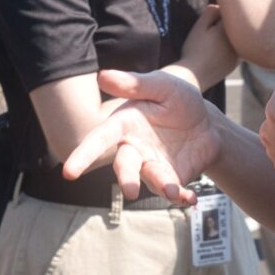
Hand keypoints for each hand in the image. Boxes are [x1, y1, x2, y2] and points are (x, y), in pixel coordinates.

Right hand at [61, 68, 219, 203]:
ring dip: (162, 186)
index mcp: (124, 125)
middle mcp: (133, 150)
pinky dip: (181, 197)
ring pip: (150, 180)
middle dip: (126, 179)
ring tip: (175, 192)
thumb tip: (102, 76)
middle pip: (124, 166)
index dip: (83, 155)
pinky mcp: (170, 180)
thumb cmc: (178, 99)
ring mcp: (151, 167)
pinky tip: (191, 198)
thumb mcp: (162, 86)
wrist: (206, 122)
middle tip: (131, 191)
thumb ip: (135, 84)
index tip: (68, 173)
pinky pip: (173, 192)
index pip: (99, 140)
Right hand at [181, 5, 235, 86]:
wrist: (194, 77)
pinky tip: (214, 53)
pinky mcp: (235, 64)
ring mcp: (238, 54)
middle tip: (208, 33)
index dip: (217, 14)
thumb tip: (219, 6)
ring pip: (234, 39)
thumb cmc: (194, 50)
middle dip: (223, 25)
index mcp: (229, 29)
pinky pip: (234, 50)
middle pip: (233, 26)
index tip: (208, 20)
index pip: (228, 13)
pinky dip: (227, 49)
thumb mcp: (199, 28)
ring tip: (210, 44)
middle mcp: (238, 41)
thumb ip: (210, 13)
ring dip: (226, 37)